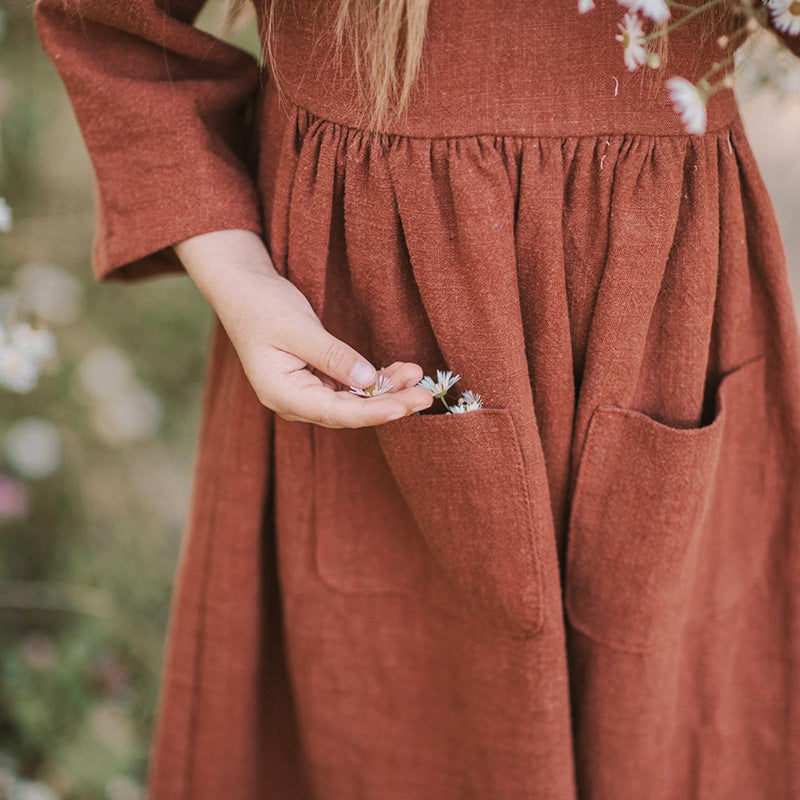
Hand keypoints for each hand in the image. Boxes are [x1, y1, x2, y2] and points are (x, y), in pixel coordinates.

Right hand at [173, 229, 433, 427]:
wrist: (243, 290)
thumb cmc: (262, 306)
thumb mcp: (299, 328)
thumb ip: (333, 356)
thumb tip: (367, 378)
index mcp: (281, 393)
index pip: (336, 413)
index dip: (374, 412)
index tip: (405, 406)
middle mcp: (294, 401)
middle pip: (349, 412)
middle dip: (389, 403)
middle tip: (426, 395)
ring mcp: (305, 393)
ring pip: (353, 402)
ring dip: (386, 390)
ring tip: (416, 375)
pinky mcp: (316, 380)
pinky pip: (350, 388)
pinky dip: (375, 380)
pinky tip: (400, 371)